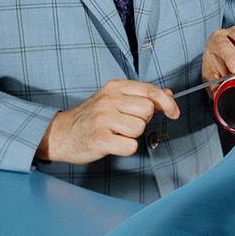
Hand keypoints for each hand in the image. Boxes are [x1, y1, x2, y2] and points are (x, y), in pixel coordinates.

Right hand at [36, 80, 179, 162]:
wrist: (61, 134)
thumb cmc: (91, 118)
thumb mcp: (114, 100)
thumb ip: (141, 97)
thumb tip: (168, 95)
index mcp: (115, 87)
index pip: (150, 90)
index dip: (167, 103)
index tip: (173, 112)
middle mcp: (109, 99)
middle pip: (147, 110)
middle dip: (142, 121)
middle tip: (125, 124)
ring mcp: (103, 118)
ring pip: (139, 128)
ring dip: (132, 135)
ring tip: (116, 133)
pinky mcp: (99, 138)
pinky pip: (130, 145)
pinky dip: (125, 148)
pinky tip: (112, 144)